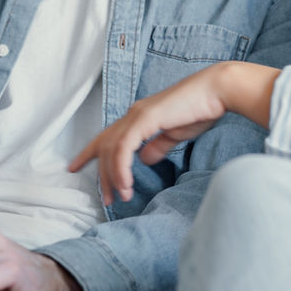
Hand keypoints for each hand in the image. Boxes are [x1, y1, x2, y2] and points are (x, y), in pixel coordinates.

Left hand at [69, 61, 279, 205]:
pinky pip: (124, 147)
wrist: (216, 91)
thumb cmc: (200, 110)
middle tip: (107, 199)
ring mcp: (137, 115)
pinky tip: (126, 183)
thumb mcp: (175, 135)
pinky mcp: (145, 118)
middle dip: (102, 175)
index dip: (89, 153)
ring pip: (112, 149)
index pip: (107, 137)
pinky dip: (122, 167)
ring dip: (114, 176)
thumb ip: (157, 146)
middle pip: (105, 147)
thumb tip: (143, 160)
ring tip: (121, 197)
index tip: (75, 167)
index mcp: (138, 117)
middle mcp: (133, 114)